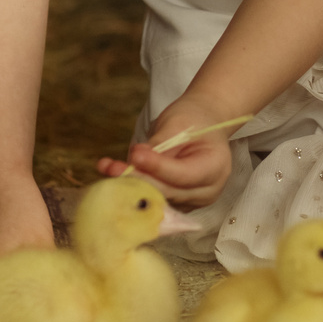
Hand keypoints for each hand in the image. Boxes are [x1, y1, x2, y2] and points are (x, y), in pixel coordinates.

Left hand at [97, 99, 236, 207]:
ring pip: (158, 198)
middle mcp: (207, 191)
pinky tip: (115, 174)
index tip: (135, 154)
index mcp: (215, 167)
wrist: (203, 124)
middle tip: (111, 167)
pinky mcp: (176, 202)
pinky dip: (134, 187)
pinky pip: (154, 198)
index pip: (183, 174)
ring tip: (107, 167)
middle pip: (168, 191)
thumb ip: (160, 144)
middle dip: (138, 178)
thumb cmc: (194, 119)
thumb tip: (136, 159)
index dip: (158, 167)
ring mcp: (192, 200)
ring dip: (130, 184)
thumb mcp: (179, 122)